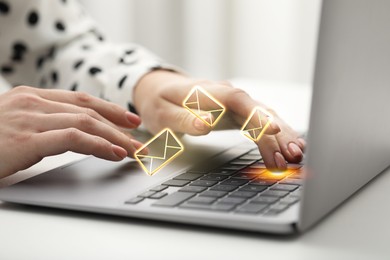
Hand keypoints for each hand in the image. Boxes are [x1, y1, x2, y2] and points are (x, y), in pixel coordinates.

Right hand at [0, 86, 145, 177]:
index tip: (128, 120)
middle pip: (88, 111)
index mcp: (30, 97)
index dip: (109, 109)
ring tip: (134, 151)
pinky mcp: (26, 138)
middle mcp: (32, 102)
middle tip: (140, 139)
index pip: (80, 100)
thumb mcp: (15, 126)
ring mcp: (28, 118)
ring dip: (116, 138)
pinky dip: (99, 145)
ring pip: (86, 123)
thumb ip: (42, 125)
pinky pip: (74, 138)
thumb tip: (73, 134)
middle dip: (119, 126)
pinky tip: (115, 153)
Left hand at [134, 71, 304, 169]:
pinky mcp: (238, 113)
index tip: (272, 128)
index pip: (237, 100)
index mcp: (208, 92)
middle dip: (277, 132)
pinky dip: (274, 137)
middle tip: (291, 156)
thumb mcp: (163, 113)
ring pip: (264, 116)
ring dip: (281, 136)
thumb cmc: (160, 102)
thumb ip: (184, 119)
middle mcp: (226, 95)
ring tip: (295, 157)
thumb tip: (206, 124)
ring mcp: (234, 104)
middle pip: (258, 109)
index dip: (256, 113)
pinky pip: (260, 124)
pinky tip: (287, 150)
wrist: (161, 90)